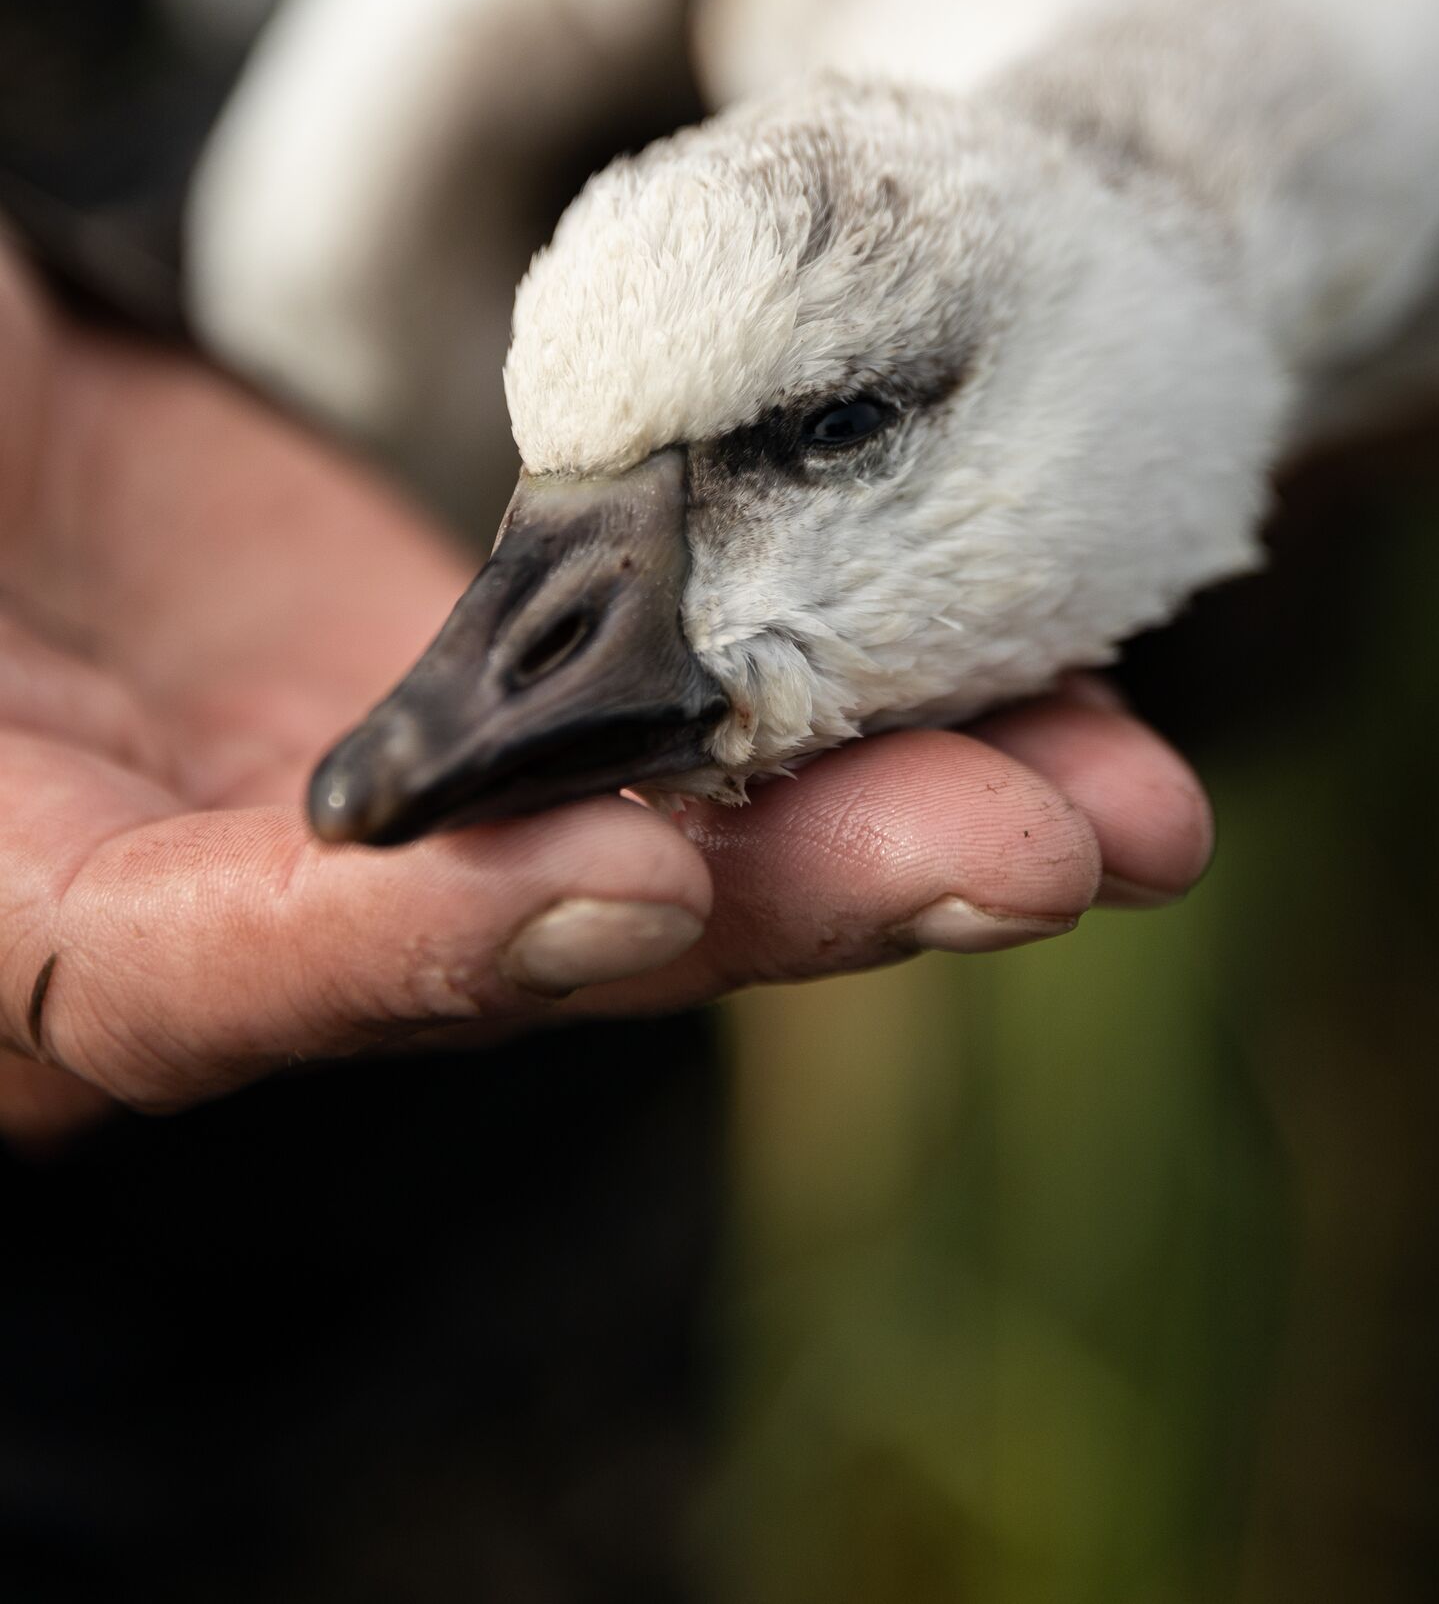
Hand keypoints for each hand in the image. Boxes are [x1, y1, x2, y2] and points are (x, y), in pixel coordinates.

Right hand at [0, 236, 1210, 1137]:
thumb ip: (9, 758)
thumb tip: (42, 839)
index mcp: (23, 918)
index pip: (212, 970)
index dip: (428, 946)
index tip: (643, 873)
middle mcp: (216, 903)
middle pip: (518, 932)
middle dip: (796, 899)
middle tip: (1051, 851)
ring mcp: (370, 792)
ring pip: (650, 819)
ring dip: (894, 806)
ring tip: (1128, 790)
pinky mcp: (475, 670)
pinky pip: (676, 687)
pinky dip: (842, 680)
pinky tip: (1035, 665)